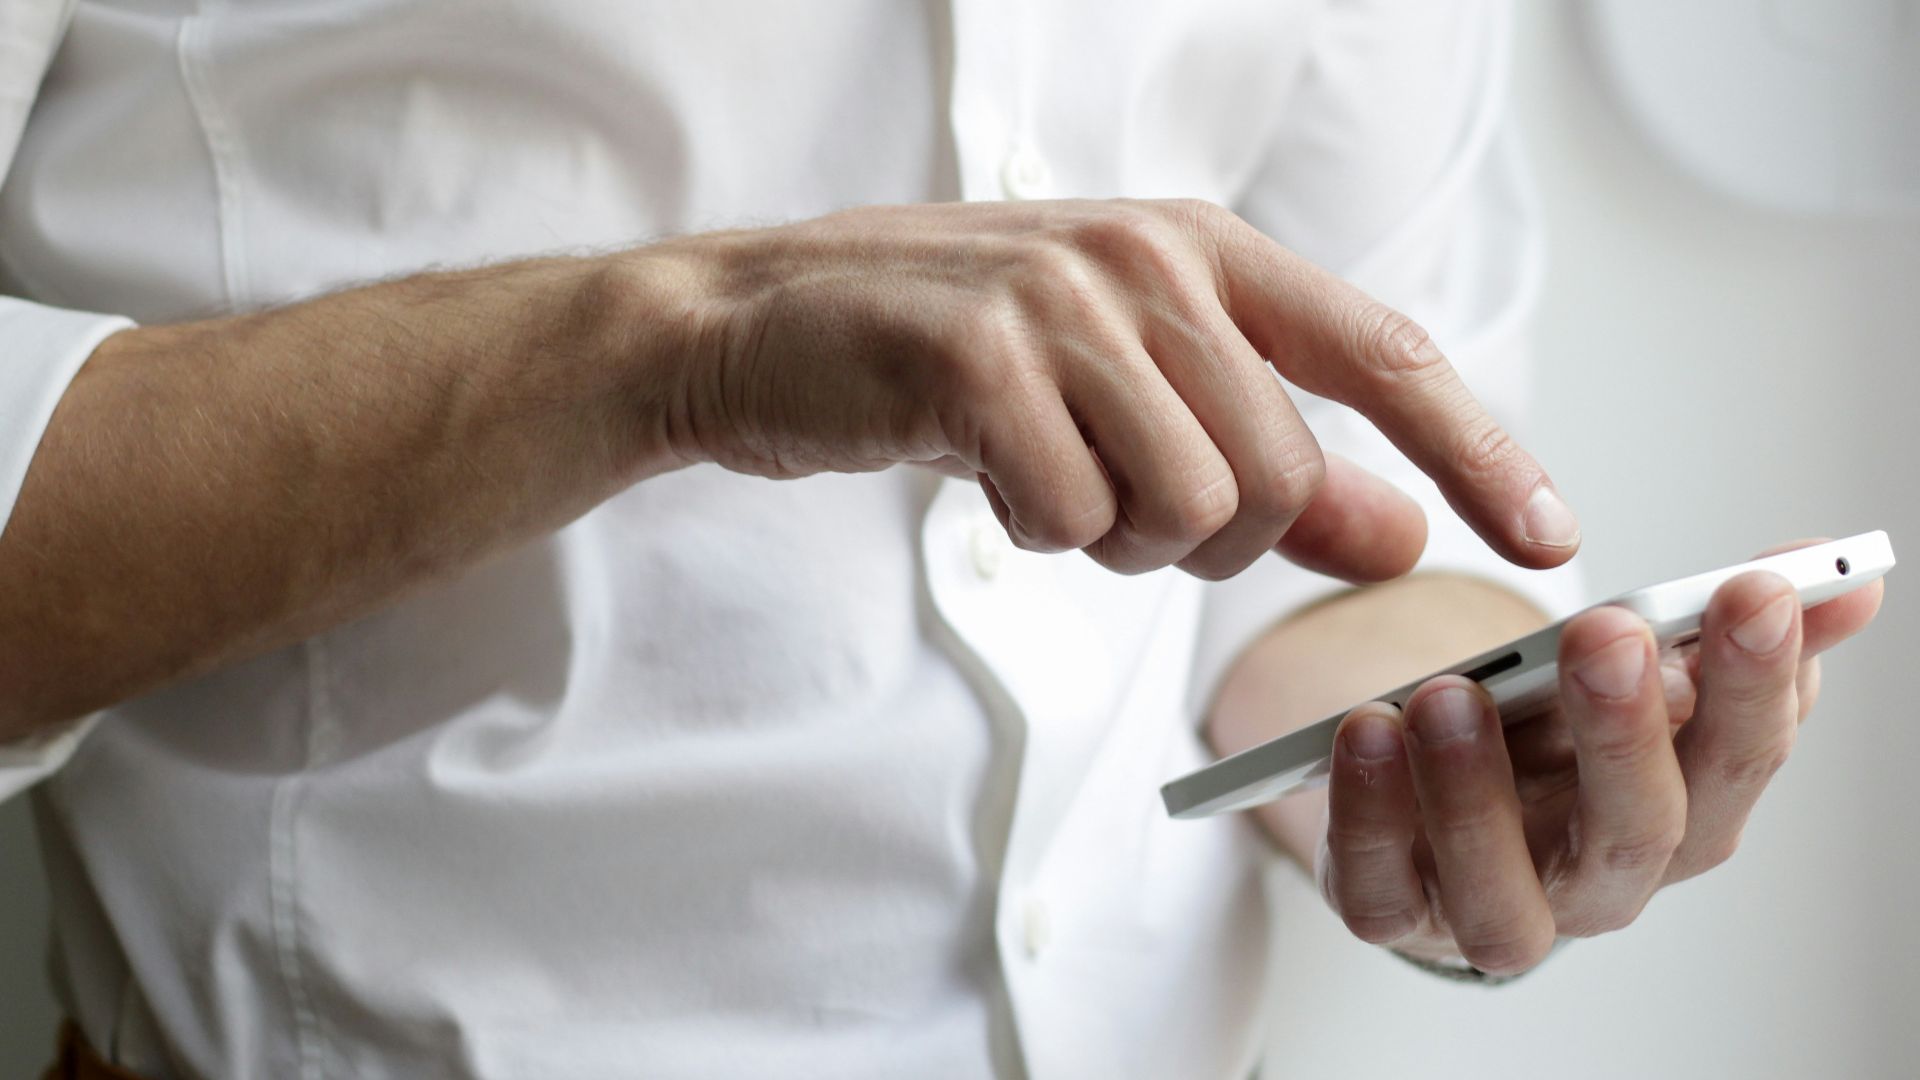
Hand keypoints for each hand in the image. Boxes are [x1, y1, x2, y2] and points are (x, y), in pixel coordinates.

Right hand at [658, 199, 1579, 580]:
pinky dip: (1036, 534)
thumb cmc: (953, 359)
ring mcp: (1063, 300)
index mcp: (1202, 250)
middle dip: (1207, 537)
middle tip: (1113, 503)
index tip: (1550, 536)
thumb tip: (1401, 534)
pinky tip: (982, 473)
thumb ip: (1272, 461)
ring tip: (1044, 478)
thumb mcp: (1127, 393)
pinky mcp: (978, 358)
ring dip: (1115, 539)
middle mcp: (1149, 258)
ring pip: (1187, 506)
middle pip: (1277, 474)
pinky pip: (1073, 519)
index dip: (1479, 450)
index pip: (1385, 354)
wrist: (760, 324)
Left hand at [1316, 543, 1884, 972]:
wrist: (1433, 796)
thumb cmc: (1549, 739)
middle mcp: (1599, 881)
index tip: (1753, 590)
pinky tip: (1365, 732)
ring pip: (1503, 893)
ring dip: (1476, 793)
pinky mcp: (1394, 913)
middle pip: (1636, 833)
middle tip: (1607, 634)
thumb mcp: (1633, 673)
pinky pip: (1378, 892)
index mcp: (1681, 814)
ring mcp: (1493, 908)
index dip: (1755, 682)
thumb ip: (1723, 629)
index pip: (1739, 760)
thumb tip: (1847, 575)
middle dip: (1626, 732)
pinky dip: (1368, 817)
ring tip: (1450, 694)